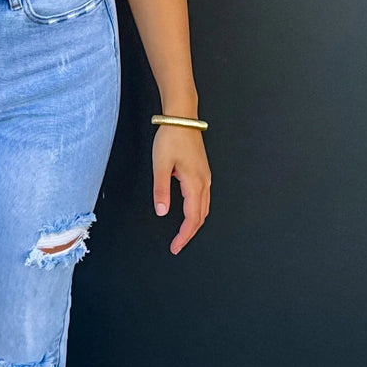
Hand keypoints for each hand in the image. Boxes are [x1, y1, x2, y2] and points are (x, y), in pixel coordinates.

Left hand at [152, 124, 209, 253]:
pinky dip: (198, 211)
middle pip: (201, 216)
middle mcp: (204, 182)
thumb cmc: (171, 138)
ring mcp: (205, 177)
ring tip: (183, 234)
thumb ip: (161, 189)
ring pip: (204, 208)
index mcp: (194, 183)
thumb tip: (162, 211)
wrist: (182, 119)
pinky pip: (204, 198)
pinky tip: (190, 213)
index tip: (176, 247)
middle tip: (178, 245)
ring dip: (195, 223)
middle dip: (190, 233)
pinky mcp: (202, 172)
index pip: (192, 218)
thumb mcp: (161, 165)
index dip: (184, 235)